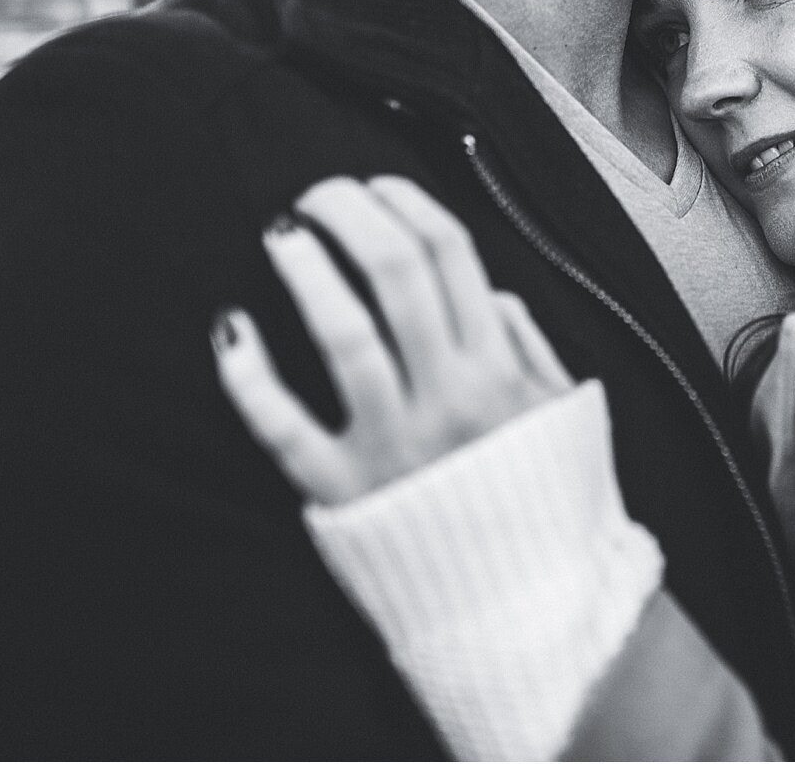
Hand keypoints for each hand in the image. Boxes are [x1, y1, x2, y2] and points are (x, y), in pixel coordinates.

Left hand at [213, 175, 572, 506]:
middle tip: (317, 194)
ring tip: (280, 234)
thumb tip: (487, 291)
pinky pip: (283, 427)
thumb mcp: (564, 415)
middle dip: (350, 212)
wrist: (532, 610)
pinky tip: (229, 329)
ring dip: (305, 270)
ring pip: (342, 333)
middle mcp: (448, 398)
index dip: (406, 202)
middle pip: (394, 272)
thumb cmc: (546, 508)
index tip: (375, 184)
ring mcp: (392, 445)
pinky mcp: (341, 493)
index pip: (451, 253)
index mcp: (502, 369)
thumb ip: (529, 345)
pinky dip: (249, 376)